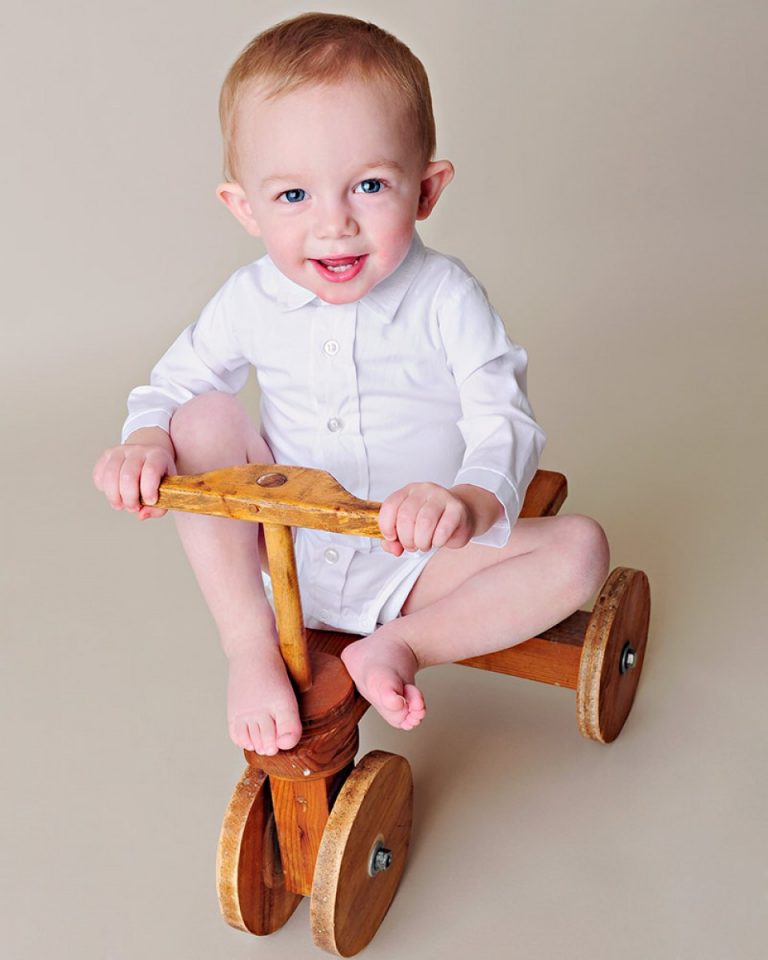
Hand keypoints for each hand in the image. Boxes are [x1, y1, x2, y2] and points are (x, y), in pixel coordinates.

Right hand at [93, 427, 175, 520]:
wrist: (149, 455)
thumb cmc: (160, 476)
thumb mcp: (169, 489)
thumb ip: (160, 507)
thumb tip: (141, 515)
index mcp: (158, 456)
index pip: (151, 470)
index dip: (149, 490)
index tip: (150, 502)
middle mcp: (138, 450)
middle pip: (128, 475)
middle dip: (129, 498)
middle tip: (133, 508)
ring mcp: (121, 451)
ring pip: (110, 474)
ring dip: (114, 496)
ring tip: (120, 505)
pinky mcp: (107, 455)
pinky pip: (99, 474)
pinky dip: (103, 488)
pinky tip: (113, 492)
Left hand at [378, 482, 500, 555]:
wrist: (464, 514)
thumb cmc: (434, 521)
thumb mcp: (410, 528)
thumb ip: (396, 540)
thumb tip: (392, 548)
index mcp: (408, 491)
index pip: (390, 506)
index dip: (387, 526)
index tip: (393, 538)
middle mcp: (424, 490)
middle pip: (406, 516)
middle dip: (406, 539)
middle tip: (412, 546)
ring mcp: (441, 497)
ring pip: (424, 522)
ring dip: (422, 541)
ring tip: (424, 545)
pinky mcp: (457, 509)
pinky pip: (443, 529)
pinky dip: (437, 541)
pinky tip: (438, 541)